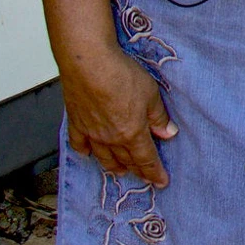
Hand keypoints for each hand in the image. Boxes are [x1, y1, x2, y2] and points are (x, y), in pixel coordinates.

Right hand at [61, 45, 177, 186]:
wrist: (88, 63)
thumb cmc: (121, 75)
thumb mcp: (151, 94)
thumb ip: (159, 117)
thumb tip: (168, 133)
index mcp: (132, 133)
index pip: (146, 159)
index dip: (155, 172)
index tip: (161, 181)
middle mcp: (110, 138)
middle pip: (126, 160)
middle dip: (137, 170)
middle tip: (144, 177)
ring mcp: (91, 132)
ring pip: (103, 157)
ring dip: (113, 166)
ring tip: (119, 171)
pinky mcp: (76, 122)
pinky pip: (79, 143)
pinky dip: (84, 151)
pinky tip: (87, 153)